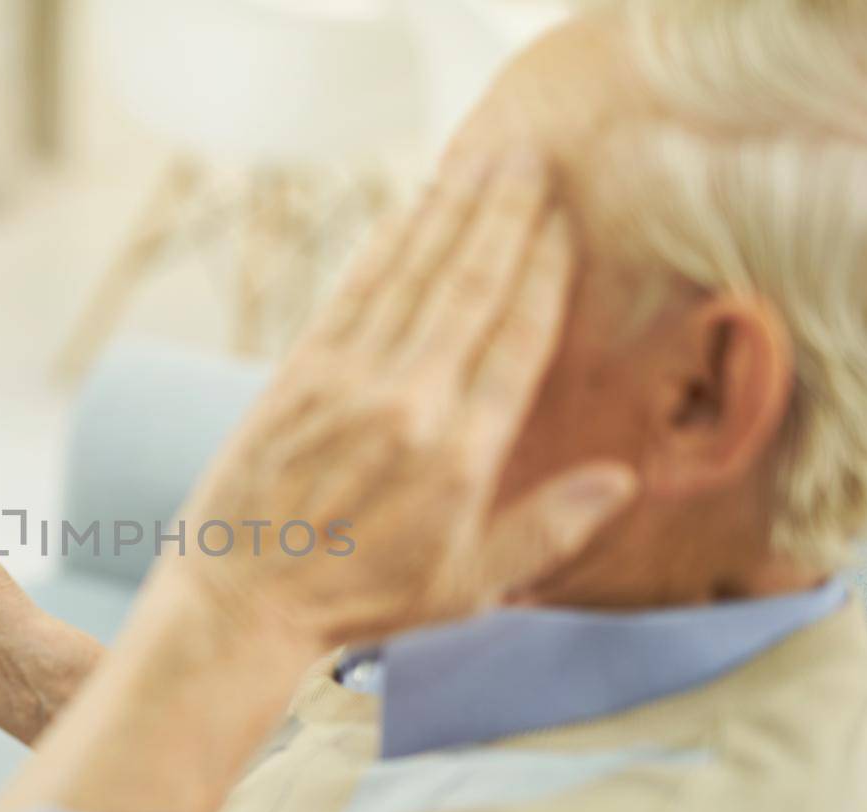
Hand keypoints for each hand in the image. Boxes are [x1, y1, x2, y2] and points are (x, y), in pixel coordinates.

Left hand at [173, 153, 637, 650]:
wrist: (244, 599)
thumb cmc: (361, 598)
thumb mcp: (468, 585)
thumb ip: (547, 529)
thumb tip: (622, 479)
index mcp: (460, 453)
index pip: (517, 338)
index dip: (545, 272)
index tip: (567, 222)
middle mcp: (407, 403)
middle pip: (469, 287)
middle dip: (506, 216)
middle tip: (534, 156)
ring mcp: (345, 382)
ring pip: (411, 276)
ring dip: (450, 213)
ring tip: (485, 161)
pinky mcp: (296, 374)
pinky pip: (351, 293)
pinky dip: (383, 246)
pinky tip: (409, 210)